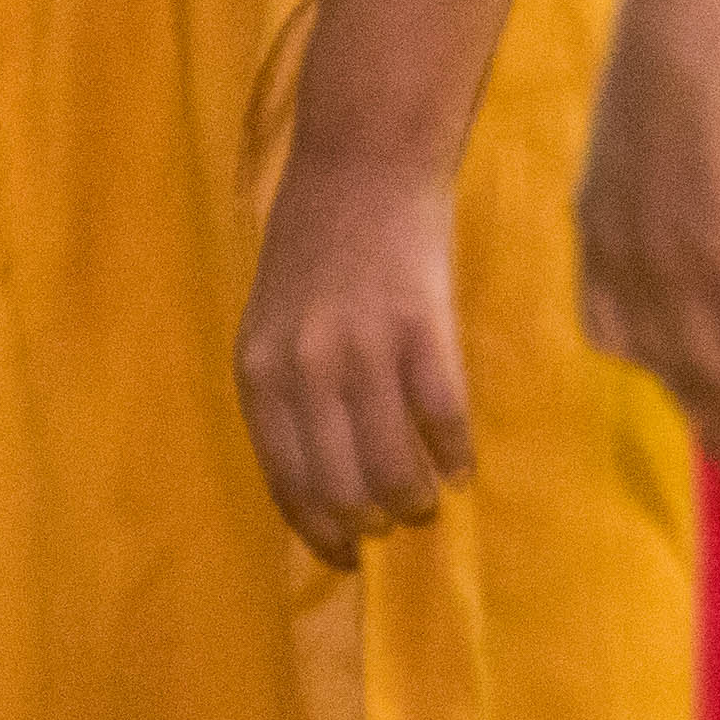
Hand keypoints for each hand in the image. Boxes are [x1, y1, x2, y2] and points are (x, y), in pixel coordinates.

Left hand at [240, 145, 475, 567]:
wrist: (363, 161)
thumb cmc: (314, 239)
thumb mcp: (273, 318)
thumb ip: (286, 391)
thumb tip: (318, 481)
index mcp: (259, 369)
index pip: (285, 480)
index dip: (317, 532)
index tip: (343, 558)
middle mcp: (304, 369)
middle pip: (340, 488)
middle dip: (368, 524)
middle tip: (391, 523)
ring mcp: (364, 350)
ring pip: (393, 468)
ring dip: (413, 498)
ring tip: (426, 497)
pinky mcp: (422, 330)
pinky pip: (443, 420)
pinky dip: (455, 454)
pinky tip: (460, 462)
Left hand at [575, 0, 719, 504]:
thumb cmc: (690, 25)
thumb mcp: (653, 107)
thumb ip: (663, 156)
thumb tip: (696, 160)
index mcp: (600, 216)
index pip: (620, 330)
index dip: (665, 379)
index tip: (702, 415)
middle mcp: (627, 252)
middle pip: (672, 370)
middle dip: (718, 432)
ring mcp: (676, 256)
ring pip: (717, 374)